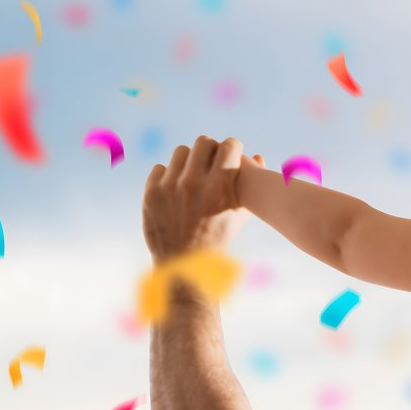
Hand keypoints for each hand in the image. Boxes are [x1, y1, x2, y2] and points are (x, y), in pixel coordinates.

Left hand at [142, 136, 252, 263]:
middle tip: (211, 162)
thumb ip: (248, 184)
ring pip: (182, 152)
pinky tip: (176, 191)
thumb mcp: (239, 215)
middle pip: (204, 142)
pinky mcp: (151, 193)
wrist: (185, 267)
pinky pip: (161, 168)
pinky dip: (169, 177)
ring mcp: (169, 187)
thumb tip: (259, 156)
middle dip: (210, 150)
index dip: (232, 148)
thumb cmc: (218, 240)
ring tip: (193, 176)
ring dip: (189, 162)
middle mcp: (193, 183)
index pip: (229, 145)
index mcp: (220, 187)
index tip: (231, 154)